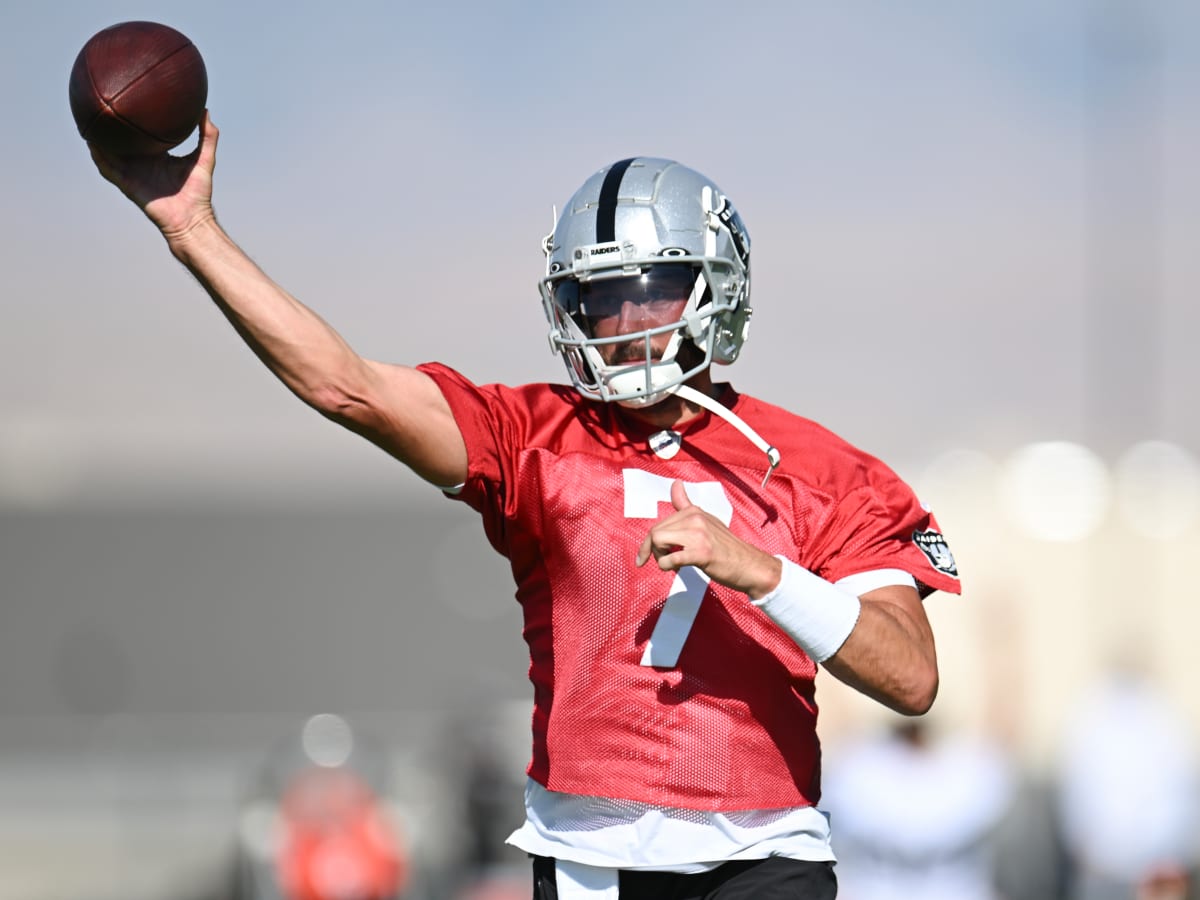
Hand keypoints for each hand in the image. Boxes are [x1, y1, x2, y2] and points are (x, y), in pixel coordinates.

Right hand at [89, 110, 217, 243]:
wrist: (191, 218)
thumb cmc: (199, 192)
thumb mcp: (204, 159)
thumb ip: (207, 136)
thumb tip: (205, 110)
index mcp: (157, 156)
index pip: (141, 135)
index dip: (135, 121)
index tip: (130, 101)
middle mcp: (142, 162)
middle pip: (122, 141)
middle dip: (111, 126)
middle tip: (101, 104)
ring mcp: (133, 173)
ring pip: (109, 152)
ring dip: (98, 138)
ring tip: (87, 119)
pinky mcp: (127, 184)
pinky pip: (108, 169)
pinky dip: (99, 156)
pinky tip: (92, 142)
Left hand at [635, 479, 781, 598]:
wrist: (749, 565)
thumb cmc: (726, 548)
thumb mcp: (707, 521)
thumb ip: (687, 505)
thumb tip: (675, 483)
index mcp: (694, 511)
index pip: (660, 524)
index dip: (648, 543)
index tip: (643, 557)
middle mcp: (695, 518)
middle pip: (655, 533)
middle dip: (654, 552)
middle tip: (668, 562)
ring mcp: (698, 534)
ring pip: (658, 541)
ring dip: (660, 558)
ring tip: (674, 565)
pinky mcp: (701, 553)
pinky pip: (670, 559)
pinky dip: (667, 567)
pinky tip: (678, 569)